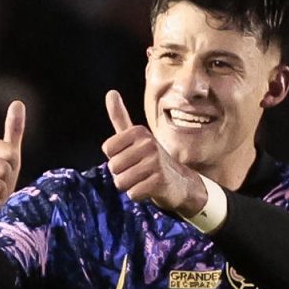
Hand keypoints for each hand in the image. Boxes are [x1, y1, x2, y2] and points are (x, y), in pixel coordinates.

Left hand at [101, 90, 203, 216]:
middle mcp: (147, 144)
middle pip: (113, 167)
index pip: (107, 149)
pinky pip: (132, 194)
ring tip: (144, 180)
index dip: (116, 158)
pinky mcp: (159, 181)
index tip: (132, 157)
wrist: (181, 183)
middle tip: (139, 172)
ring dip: (130, 186)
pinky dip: (138, 196)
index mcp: (139, 132)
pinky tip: (150, 189)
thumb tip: (110, 92)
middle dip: (122, 174)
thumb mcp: (136, 138)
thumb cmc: (153, 160)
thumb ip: (121, 118)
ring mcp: (154, 162)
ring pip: (121, 182)